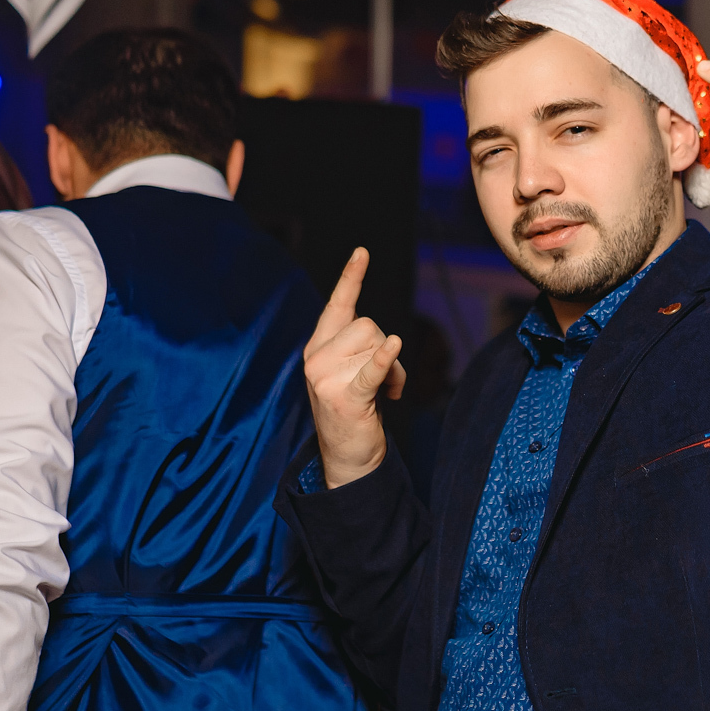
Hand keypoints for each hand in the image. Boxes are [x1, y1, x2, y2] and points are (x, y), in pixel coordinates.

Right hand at [303, 248, 404, 488]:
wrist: (347, 457)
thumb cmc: (354, 410)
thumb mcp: (349, 372)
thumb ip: (358, 348)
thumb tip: (387, 340)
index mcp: (316, 348)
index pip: (337, 306)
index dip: (351, 278)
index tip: (362, 252)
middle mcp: (315, 358)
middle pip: (366, 325)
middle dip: (385, 349)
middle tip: (387, 380)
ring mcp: (326, 377)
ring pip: (377, 345)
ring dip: (394, 369)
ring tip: (387, 392)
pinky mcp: (345, 397)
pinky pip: (371, 370)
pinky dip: (385, 360)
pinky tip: (394, 347)